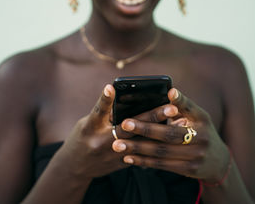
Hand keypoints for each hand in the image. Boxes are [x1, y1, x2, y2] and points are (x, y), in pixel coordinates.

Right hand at [56, 85, 178, 179]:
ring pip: (141, 142)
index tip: (111, 87)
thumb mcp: (88, 122)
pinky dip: (157, 142)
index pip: (98, 111)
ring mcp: (113, 155)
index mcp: (90, 128)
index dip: (104, 100)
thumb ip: (105, 112)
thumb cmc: (83, 137)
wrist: (76, 167)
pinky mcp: (122, 163)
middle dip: (151, 116)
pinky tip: (173, 136)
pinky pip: (142, 153)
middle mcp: (102, 142)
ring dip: (161, 131)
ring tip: (179, 122)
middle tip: (170, 107)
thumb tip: (123, 97)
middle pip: (129, 128)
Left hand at [112, 88, 229, 182]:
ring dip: (138, 148)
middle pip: (169, 133)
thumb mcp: (197, 116)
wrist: (218, 160)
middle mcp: (201, 137)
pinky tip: (129, 158)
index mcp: (202, 119)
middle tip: (124, 125)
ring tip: (118, 144)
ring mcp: (196, 155)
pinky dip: (144, 161)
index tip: (169, 92)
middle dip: (144, 129)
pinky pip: (162, 165)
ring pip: (162, 151)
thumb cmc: (200, 130)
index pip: (190, 108)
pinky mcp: (189, 170)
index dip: (180, 101)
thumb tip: (168, 91)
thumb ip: (182, 106)